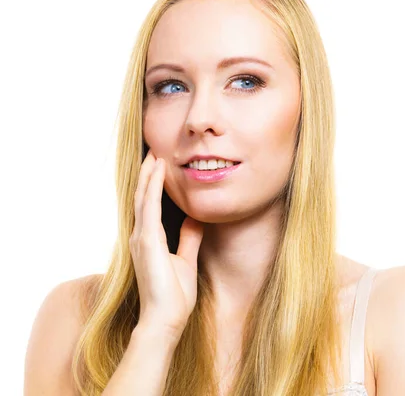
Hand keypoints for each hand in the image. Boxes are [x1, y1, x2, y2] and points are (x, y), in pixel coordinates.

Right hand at [129, 149, 203, 339]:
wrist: (165, 319)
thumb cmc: (174, 295)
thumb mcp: (185, 260)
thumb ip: (188, 238)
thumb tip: (196, 219)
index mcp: (148, 240)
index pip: (149, 207)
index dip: (153, 185)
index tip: (160, 166)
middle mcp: (140, 236)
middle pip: (143, 198)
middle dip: (148, 175)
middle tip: (154, 153)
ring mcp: (141, 239)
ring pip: (143, 199)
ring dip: (149, 176)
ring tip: (155, 155)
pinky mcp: (147, 242)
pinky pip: (149, 209)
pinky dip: (153, 188)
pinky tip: (158, 173)